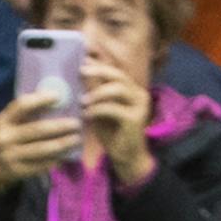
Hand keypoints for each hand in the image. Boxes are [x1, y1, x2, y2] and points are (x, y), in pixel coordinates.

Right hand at [0, 85, 80, 189]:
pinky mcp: (16, 172)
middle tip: (76, 124)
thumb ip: (24, 112)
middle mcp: (6, 138)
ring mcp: (11, 157)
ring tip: (76, 140)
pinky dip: (54, 161)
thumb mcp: (6, 122)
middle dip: (60, 126)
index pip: (22, 105)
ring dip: (62, 144)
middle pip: (38, 130)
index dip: (41, 100)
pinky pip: (39, 166)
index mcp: (3, 121)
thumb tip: (54, 98)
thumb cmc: (3, 138)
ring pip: (42, 149)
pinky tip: (64, 156)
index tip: (58, 96)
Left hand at [82, 56, 151, 183]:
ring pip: (118, 89)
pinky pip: (113, 108)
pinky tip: (87, 114)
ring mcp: (139, 105)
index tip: (83, 61)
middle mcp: (139, 94)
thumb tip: (81, 80)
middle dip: (99, 71)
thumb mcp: (101, 113)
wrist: (127, 159)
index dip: (100, 65)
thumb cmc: (113, 136)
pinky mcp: (135, 118)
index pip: (117, 72)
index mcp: (132, 90)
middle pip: (119, 75)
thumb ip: (96, 97)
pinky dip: (98, 109)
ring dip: (97, 93)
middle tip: (82, 71)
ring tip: (82, 101)